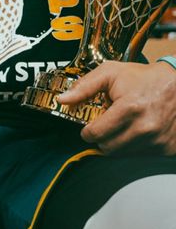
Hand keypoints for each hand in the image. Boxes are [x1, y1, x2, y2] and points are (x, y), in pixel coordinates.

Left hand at [58, 60, 175, 153]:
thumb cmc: (144, 77)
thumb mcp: (110, 73)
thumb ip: (84, 87)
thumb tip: (63, 99)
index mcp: (129, 109)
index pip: (96, 134)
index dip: (87, 131)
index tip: (87, 128)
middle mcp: (144, 127)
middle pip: (108, 148)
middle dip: (101, 138)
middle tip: (104, 126)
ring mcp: (157, 140)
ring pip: (124, 154)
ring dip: (117, 143)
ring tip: (121, 126)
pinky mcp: (167, 147)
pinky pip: (141, 155)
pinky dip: (134, 146)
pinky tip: (135, 131)